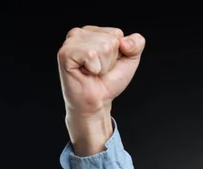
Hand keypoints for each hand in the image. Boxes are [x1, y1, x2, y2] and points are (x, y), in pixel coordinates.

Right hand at [57, 26, 144, 154]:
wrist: (97, 102)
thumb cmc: (108, 82)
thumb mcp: (130, 60)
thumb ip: (136, 44)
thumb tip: (125, 41)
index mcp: (93, 32)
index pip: (117, 33)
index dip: (119, 53)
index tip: (107, 64)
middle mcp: (80, 33)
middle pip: (111, 41)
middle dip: (110, 61)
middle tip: (99, 70)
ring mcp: (71, 42)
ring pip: (104, 47)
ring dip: (103, 66)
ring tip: (93, 72)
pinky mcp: (66, 53)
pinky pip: (92, 54)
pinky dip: (95, 69)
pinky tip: (86, 73)